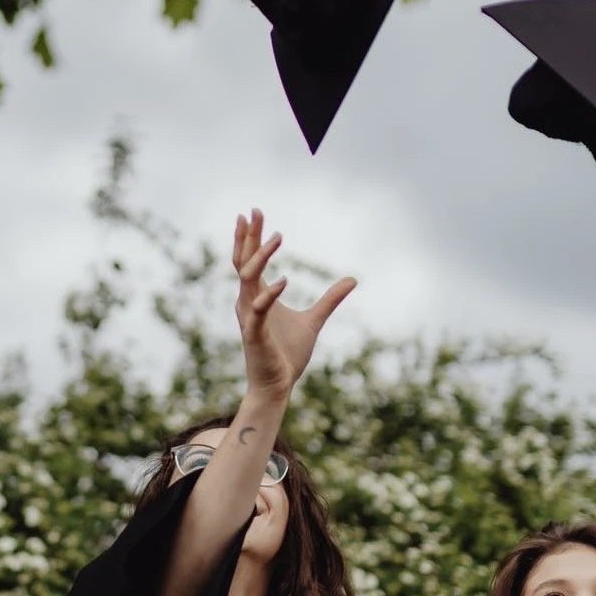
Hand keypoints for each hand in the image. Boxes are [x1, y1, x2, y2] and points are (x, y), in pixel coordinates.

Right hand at [232, 209, 354, 400]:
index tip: (254, 213)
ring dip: (260, 257)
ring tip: (278, 237)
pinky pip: (258, 310)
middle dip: (249, 237)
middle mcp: (248, 302)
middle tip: (254, 211)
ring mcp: (249, 317)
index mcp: (257, 296)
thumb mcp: (315, 320)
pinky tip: (284, 281)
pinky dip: (269, 294)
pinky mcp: (254, 334)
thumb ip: (330, 299)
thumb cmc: (289, 354)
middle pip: (243, 262)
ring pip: (248, 280)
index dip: (251, 237)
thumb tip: (352, 280)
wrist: (279, 384)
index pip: (249, 260)